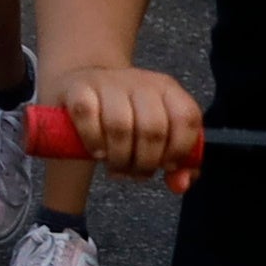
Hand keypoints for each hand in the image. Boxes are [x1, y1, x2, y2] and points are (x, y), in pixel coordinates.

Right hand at [45, 59, 206, 186]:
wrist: (81, 86)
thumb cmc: (123, 114)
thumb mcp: (155, 133)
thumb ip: (176, 163)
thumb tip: (181, 183)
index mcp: (166, 89)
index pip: (186, 118)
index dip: (179, 150)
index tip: (167, 166)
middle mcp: (140, 81)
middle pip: (153, 129)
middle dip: (145, 163)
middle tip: (136, 173)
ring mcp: (108, 82)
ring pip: (120, 126)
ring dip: (119, 158)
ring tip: (116, 166)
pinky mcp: (79, 87)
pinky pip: (87, 115)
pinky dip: (93, 140)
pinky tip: (97, 151)